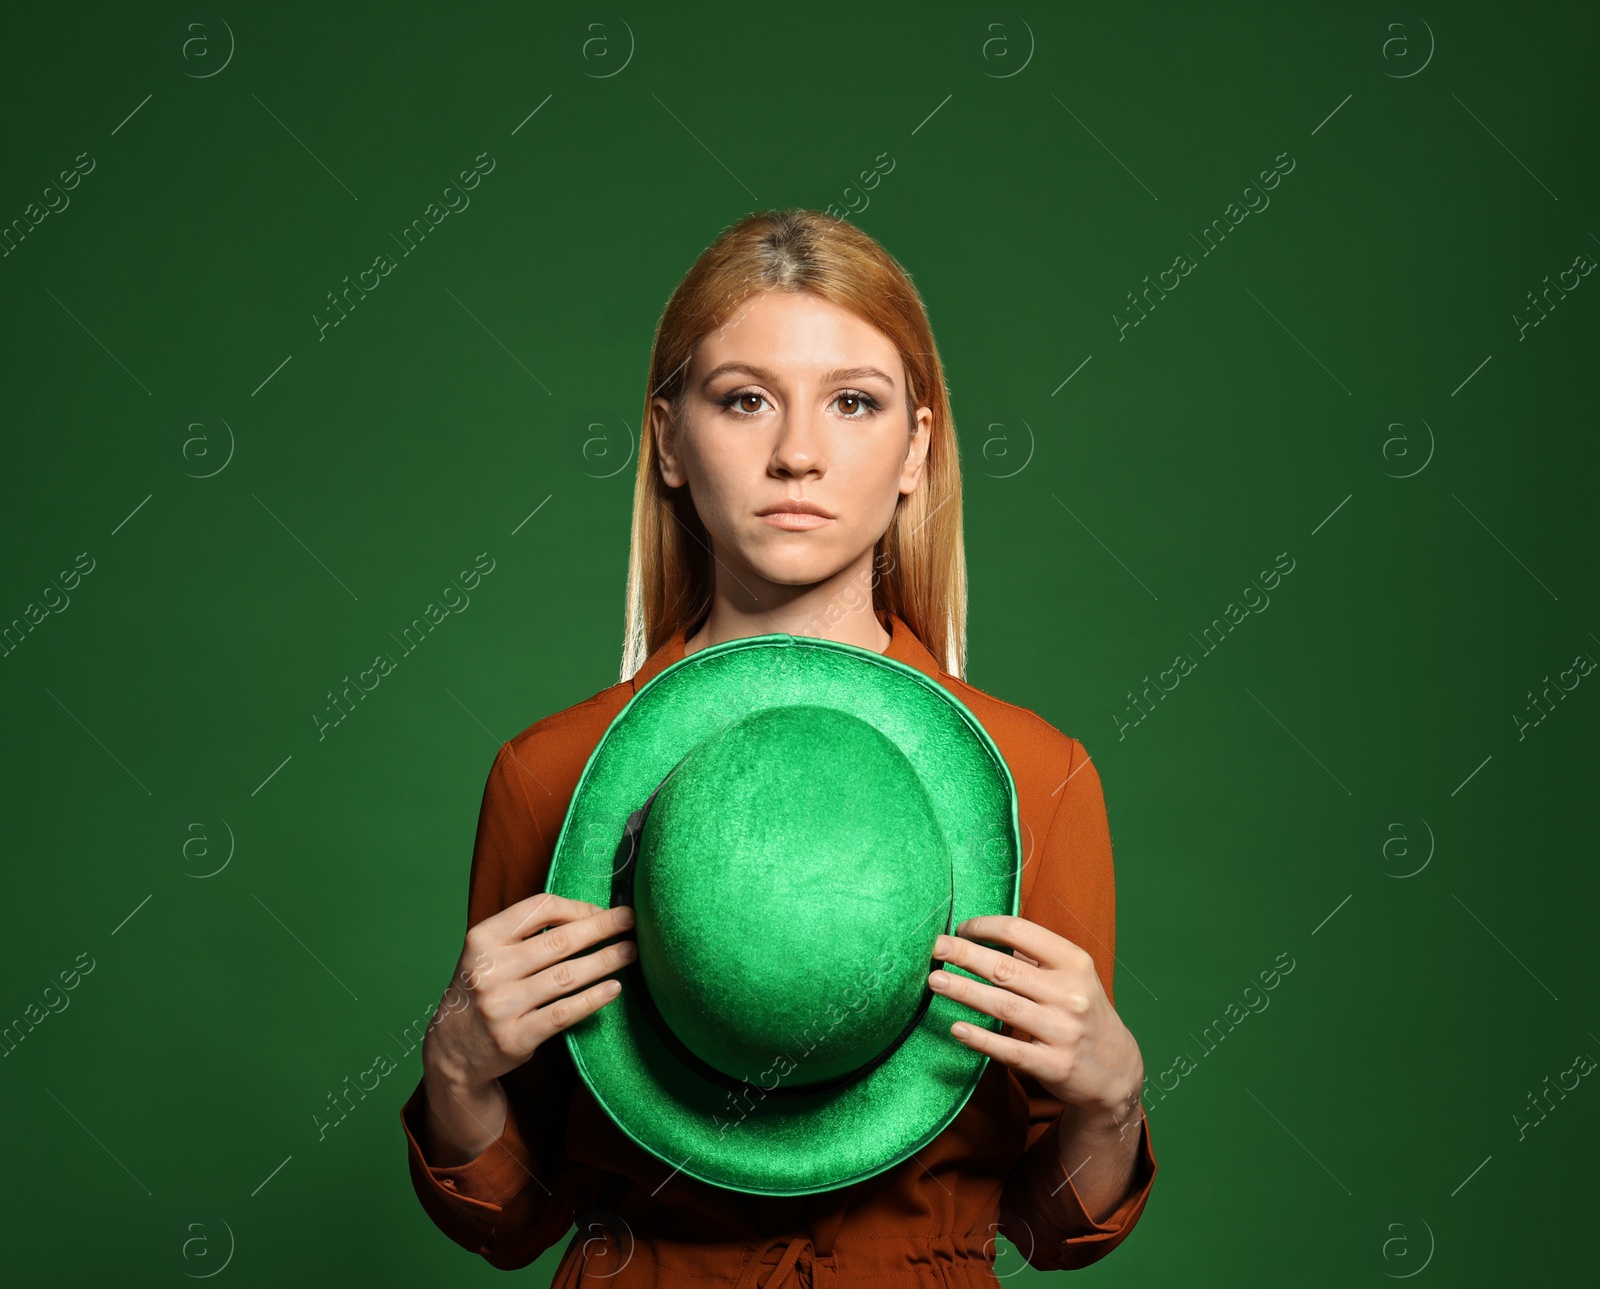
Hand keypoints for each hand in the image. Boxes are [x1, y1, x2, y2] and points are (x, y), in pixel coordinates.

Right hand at [420, 893, 635, 1164]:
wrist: (452, 1049)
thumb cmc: (484, 989)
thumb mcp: (488, 953)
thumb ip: (525, 933)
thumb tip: (588, 912)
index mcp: (482, 939)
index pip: (539, 909)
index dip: (576, 907)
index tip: (601, 911)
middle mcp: (489, 970)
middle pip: (559, 941)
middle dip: (601, 928)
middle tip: (631, 920)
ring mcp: (501, 1005)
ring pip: (567, 976)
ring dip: (605, 961)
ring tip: (630, 952)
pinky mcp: (515, 1037)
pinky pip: (564, 1012)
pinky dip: (593, 999)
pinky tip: (614, 988)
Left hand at [930, 915, 1141, 1117]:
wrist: (1117, 1069)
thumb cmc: (1084, 1012)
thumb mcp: (1073, 976)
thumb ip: (1034, 957)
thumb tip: (982, 936)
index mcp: (1074, 962)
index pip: (1021, 932)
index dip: (985, 927)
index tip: (961, 928)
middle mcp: (1070, 994)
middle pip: (1006, 968)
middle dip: (964, 954)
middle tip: (935, 947)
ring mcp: (1063, 1031)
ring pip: (1003, 1006)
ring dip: (964, 991)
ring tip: (935, 981)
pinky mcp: (1054, 1065)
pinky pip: (1009, 1050)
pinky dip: (981, 1038)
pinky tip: (957, 1028)